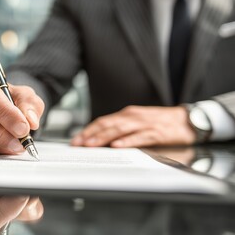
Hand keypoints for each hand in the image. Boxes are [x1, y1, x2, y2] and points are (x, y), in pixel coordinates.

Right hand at [0, 71, 44, 153]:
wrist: (1, 109)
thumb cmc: (11, 99)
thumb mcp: (26, 96)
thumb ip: (30, 105)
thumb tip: (30, 121)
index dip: (5, 114)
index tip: (23, 128)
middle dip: (0, 133)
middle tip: (20, 141)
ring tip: (16, 145)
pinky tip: (4, 147)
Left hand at [71, 105, 194, 147]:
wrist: (186, 120)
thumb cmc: (159, 122)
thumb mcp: (137, 122)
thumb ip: (121, 129)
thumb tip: (100, 140)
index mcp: (127, 114)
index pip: (103, 121)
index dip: (88, 130)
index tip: (76, 139)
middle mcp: (133, 116)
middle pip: (108, 125)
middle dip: (91, 134)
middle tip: (78, 143)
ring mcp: (144, 124)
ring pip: (120, 130)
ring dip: (103, 137)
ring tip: (91, 144)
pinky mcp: (156, 132)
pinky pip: (139, 137)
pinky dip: (127, 141)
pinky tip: (117, 146)